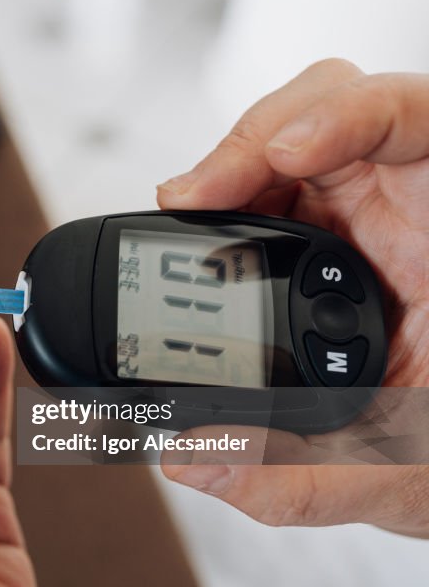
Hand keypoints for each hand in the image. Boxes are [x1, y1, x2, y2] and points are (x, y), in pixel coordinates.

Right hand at [156, 59, 428, 533]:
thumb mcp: (408, 476)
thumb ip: (308, 477)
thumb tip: (195, 456)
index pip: (415, 119)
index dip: (347, 113)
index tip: (282, 154)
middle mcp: (414, 210)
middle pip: (331, 109)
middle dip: (248, 145)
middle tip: (191, 202)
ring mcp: (372, 221)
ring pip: (290, 143)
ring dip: (226, 171)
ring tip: (182, 216)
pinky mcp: (334, 240)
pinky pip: (273, 195)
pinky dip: (225, 208)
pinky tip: (199, 240)